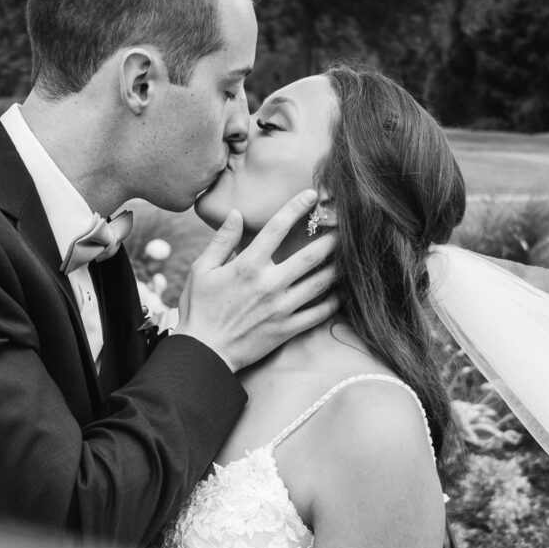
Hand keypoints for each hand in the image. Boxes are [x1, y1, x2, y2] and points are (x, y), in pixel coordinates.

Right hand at [173, 188, 338, 371]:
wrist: (203, 352)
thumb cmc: (198, 308)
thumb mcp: (200, 270)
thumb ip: (221, 240)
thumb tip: (236, 214)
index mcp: (247, 265)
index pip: (277, 228)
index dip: (296, 207)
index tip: (311, 195)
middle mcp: (269, 284)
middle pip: (311, 256)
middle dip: (332, 238)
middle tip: (346, 226)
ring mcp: (281, 308)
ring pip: (320, 283)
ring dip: (338, 267)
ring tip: (350, 256)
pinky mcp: (287, 329)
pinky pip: (318, 314)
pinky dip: (334, 302)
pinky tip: (342, 293)